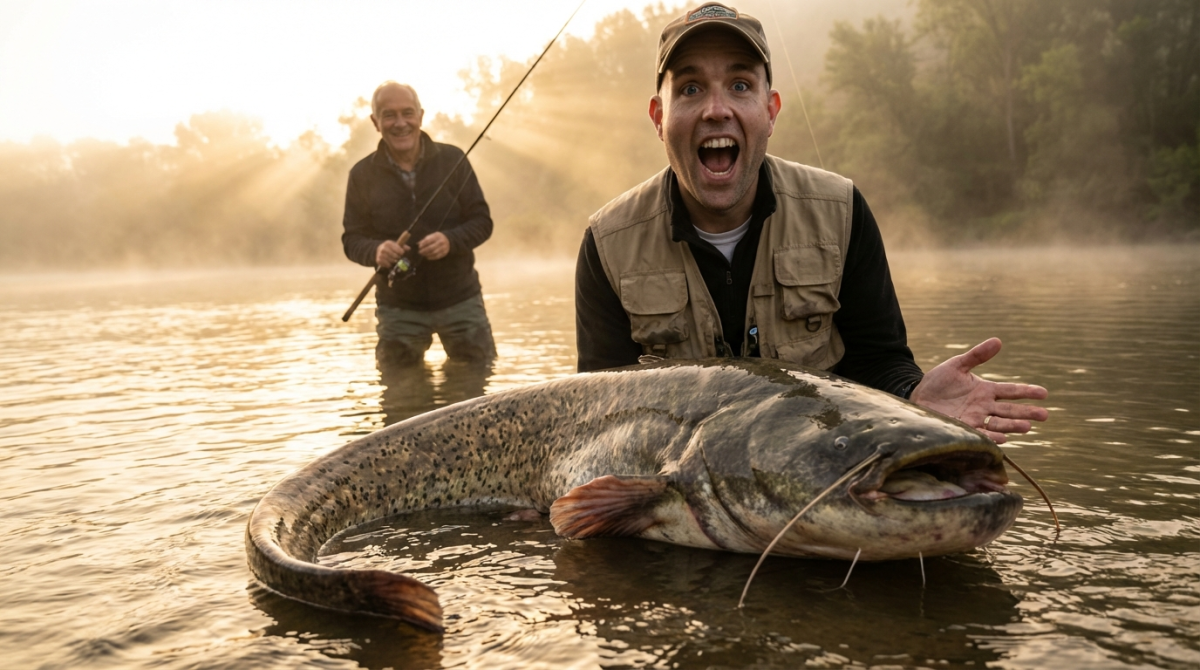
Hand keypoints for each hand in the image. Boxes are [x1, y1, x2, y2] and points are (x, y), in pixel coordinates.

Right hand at [374, 239, 410, 267]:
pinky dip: (390, 264)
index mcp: (388, 243)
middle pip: (395, 256)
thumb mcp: (396, 245)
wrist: (379, 250)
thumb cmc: (390, 248)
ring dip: (394, 261)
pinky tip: (389, 262)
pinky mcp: (378, 260)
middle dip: (398, 257)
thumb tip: (409, 248)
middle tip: (398, 257)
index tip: (402, 253)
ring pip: (391, 260)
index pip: (398, 249)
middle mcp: (383, 248)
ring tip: (394, 260)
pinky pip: (387, 264)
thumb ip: (402, 246)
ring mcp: (380, 254)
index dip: (401, 252)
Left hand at [417, 232, 449, 260]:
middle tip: (420, 252)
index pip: (428, 240)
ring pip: (433, 253)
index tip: (419, 247)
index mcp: (437, 236)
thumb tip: (418, 244)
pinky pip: (437, 256)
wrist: (449, 240)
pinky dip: (431, 257)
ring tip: (423, 255)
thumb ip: (426, 239)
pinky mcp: (444, 253)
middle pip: (431, 247)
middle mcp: (441, 242)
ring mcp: (443, 248)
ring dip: (427, 254)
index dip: (423, 244)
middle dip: (424, 250)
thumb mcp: (433, 235)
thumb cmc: (438, 238)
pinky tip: (427, 257)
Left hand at [909, 338, 1047, 443]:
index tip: (1044, 393)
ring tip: (1028, 427)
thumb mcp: (957, 365)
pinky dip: (993, 437)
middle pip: (1010, 410)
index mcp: (985, 390)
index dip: (1027, 391)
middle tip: (1045, 415)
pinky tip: (1003, 438)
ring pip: (999, 423)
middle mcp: (984, 406)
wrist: (917, 398)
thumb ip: (977, 356)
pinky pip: (981, 434)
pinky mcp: (964, 429)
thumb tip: (998, 341)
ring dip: (1013, 426)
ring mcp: (975, 419)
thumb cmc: (937, 382)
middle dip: (1028, 413)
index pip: (1011, 391)